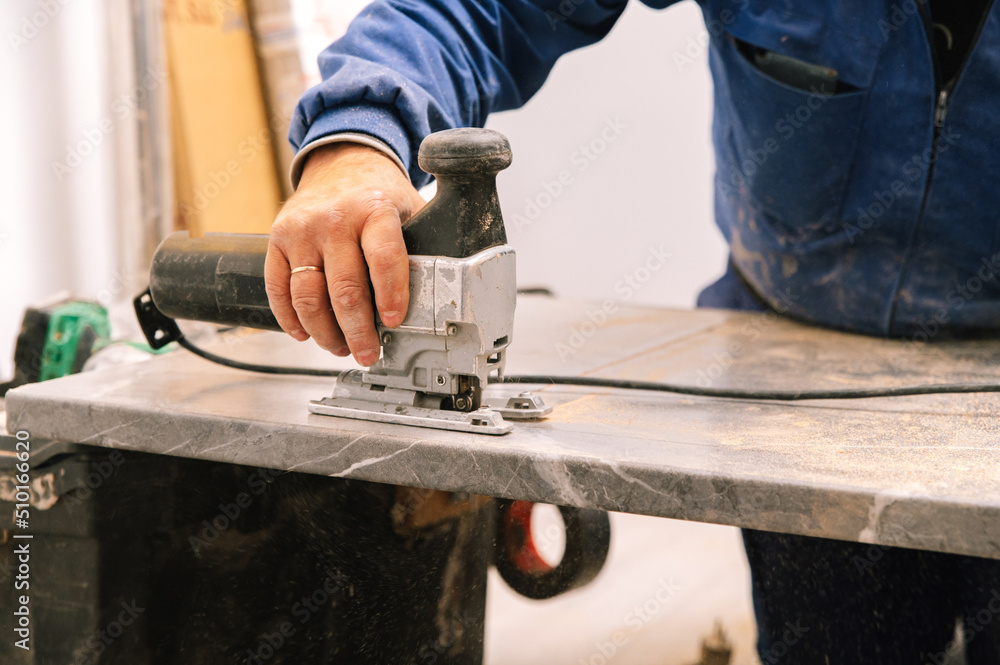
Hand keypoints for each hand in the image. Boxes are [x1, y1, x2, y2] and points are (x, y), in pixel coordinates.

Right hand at [265, 143, 424, 364]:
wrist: (340, 164)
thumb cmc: (378, 195)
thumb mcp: (410, 209)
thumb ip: (423, 246)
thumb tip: (441, 293)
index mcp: (374, 210)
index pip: (384, 259)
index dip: (390, 296)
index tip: (394, 322)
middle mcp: (334, 219)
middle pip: (344, 289)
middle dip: (358, 332)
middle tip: (368, 353)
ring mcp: (301, 230)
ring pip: (308, 297)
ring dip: (324, 333)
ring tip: (340, 347)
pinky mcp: (277, 240)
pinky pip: (278, 288)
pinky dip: (290, 318)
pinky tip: (305, 333)